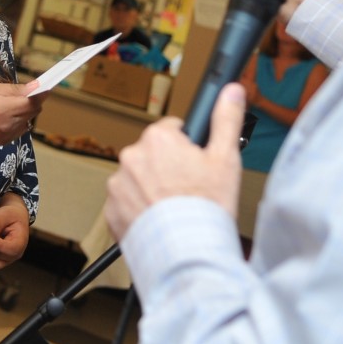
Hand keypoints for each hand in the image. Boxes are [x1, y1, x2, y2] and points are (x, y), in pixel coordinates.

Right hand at [0, 81, 44, 146]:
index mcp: (5, 110)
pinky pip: (19, 129)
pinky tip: (3, 115)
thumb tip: (35, 87)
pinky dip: (17, 121)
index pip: (34, 102)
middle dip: (32, 101)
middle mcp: (9, 125)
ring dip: (24, 111)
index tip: (47, 85)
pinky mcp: (4, 142)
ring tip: (7, 104)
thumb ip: (14, 90)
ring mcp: (7, 136)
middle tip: (22, 91)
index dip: (42, 93)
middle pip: (33, 111)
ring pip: (28, 120)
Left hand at [105, 84, 244, 239]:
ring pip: (139, 180)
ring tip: (174, 210)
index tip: (195, 166)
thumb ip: (226, 119)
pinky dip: (139, 211)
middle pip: (154, 156)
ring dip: (152, 190)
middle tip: (188, 191)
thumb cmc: (206, 207)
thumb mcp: (225, 158)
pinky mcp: (111, 211)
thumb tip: (231, 90)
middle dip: (168, 169)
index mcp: (157, 139)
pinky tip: (160, 222)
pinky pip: (126, 205)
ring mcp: (118, 185)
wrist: (186, 252)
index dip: (187, 148)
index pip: (172, 131)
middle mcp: (132, 157)